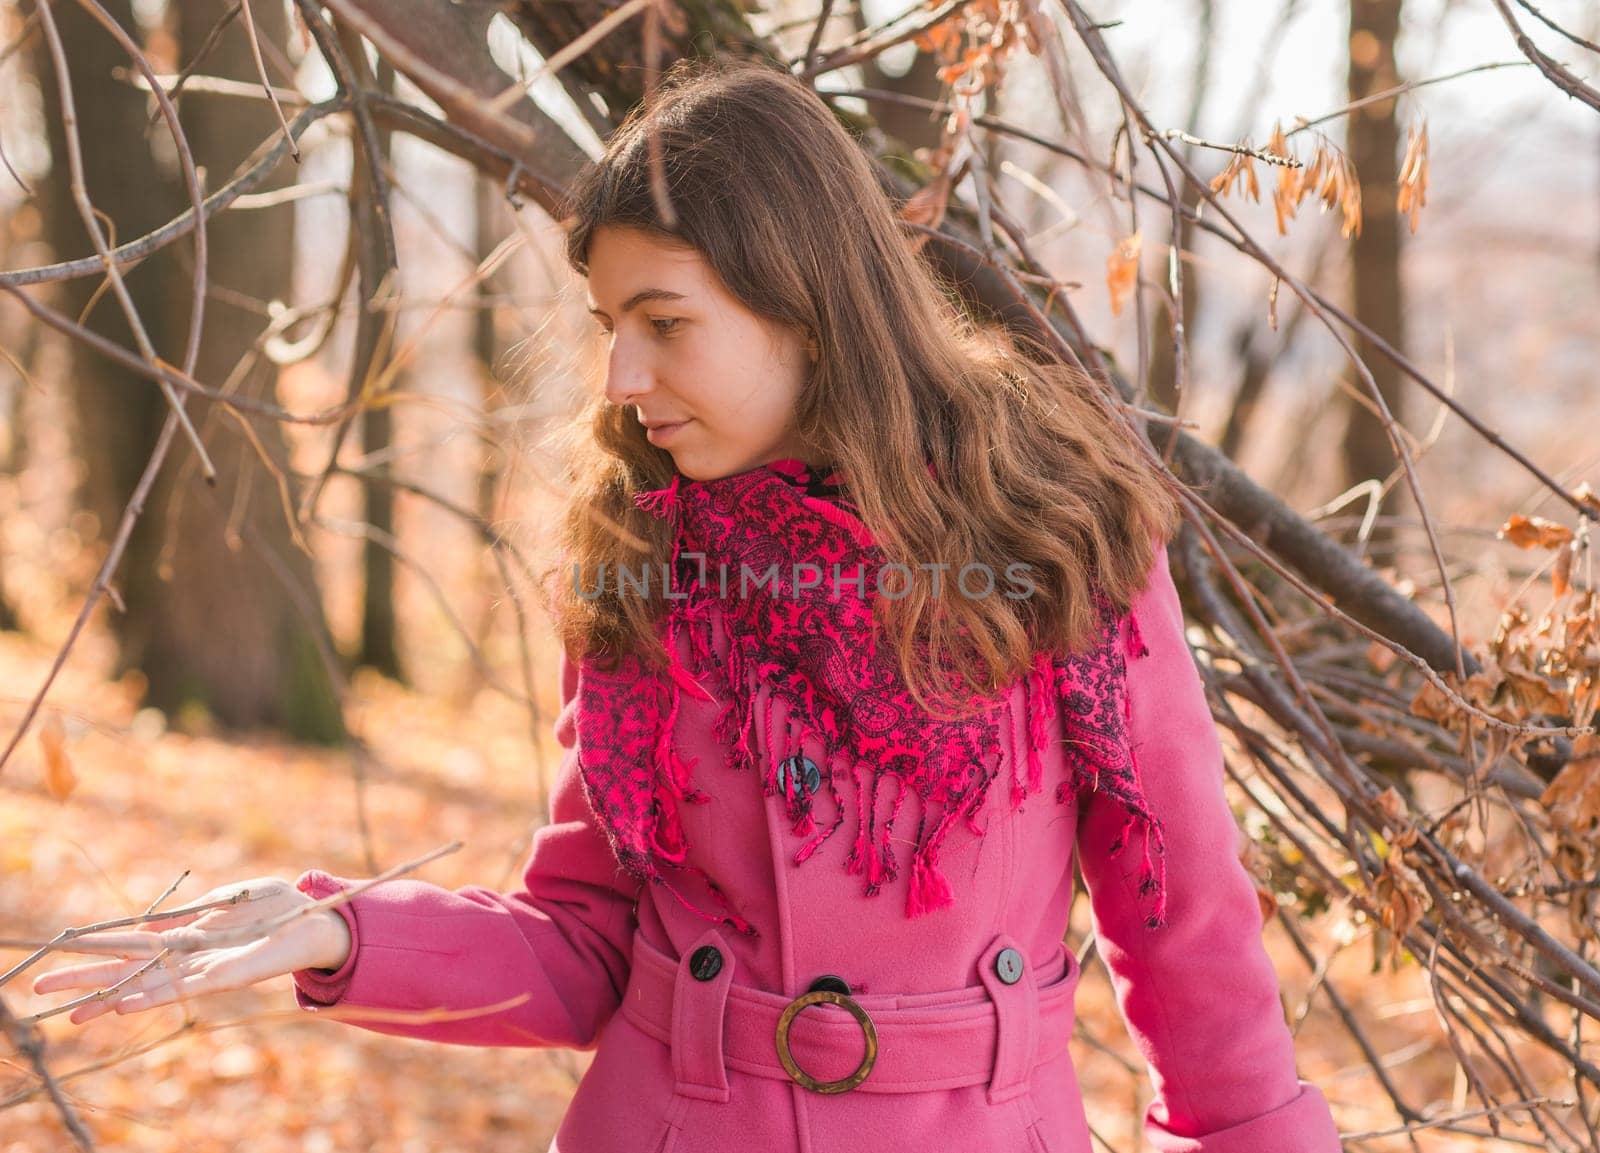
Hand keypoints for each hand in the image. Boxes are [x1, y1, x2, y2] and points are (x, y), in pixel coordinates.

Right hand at [30, 876, 351, 1024]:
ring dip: (114, 998)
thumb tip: (147, 922)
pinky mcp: (228, 976)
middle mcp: (190, 958)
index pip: (131, 947)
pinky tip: (127, 1004)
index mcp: (187, 936)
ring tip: (77, 1012)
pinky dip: (155, 995)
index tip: (59, 956)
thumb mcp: (225, 899)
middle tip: (40, 991)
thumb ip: (189, 911)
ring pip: (150, 987)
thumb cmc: (273, 905)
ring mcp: (206, 969)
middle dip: (87, 982)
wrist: (317, 916)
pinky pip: (185, 988)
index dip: (95, 953)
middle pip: (128, 971)